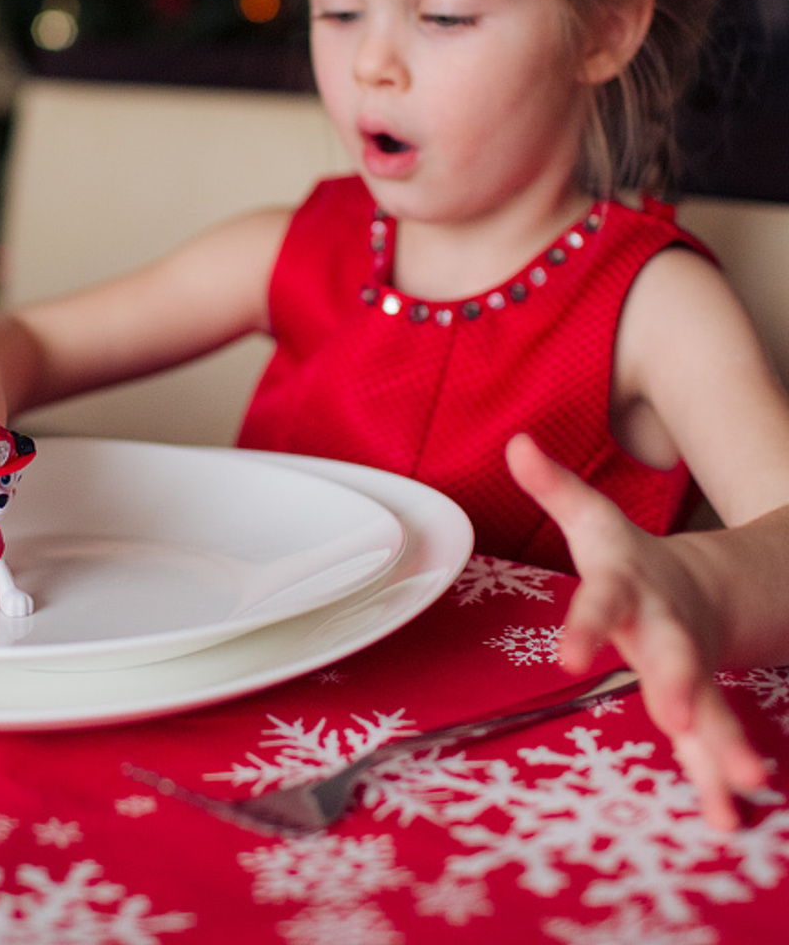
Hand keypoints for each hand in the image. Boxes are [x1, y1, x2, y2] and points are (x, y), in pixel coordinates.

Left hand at [506, 433, 767, 829]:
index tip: (567, 657)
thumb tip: (516, 442)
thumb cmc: (630, 556)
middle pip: (673, 657)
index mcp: (629, 587)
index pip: (601, 603)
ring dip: (722, 744)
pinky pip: (707, 744)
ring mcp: (688, 668)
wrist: (705, 585)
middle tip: (677, 718)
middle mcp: (665, 629)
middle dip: (678, 686)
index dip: (585, 628)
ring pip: (707, 706)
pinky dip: (715, 778)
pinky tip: (725, 818)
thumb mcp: (592, 518)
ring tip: (744, 783)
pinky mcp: (698, 701)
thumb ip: (554, 486)